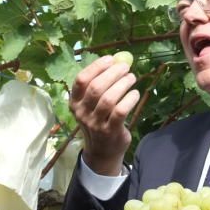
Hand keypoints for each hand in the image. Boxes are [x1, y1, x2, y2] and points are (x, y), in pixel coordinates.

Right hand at [70, 55, 139, 174]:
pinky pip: (120, 111)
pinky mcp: (110, 131)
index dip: (96, 67)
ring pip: (108, 99)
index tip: (111, 59)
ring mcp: (95, 123)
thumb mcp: (91, 105)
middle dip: (113, 74)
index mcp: (75, 102)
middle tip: (125, 67)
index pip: (81, 80)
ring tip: (132, 78)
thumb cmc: (99, 121)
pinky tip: (135, 94)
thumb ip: (99, 85)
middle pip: (96, 87)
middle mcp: (82, 112)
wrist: (102, 151)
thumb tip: (116, 61)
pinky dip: (130, 99)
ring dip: (122, 85)